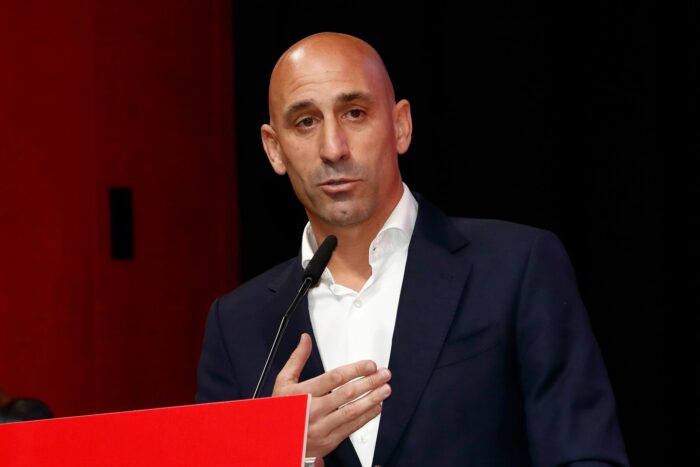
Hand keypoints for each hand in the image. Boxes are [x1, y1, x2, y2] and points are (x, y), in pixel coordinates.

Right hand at [273, 333, 391, 457]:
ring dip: (372, 399)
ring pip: (352, 411)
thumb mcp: (283, 382)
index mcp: (302, 393)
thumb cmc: (281, 409)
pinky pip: (352, 427)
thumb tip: (305, 340)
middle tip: (383, 374)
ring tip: (384, 389)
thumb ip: (297, 359)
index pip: (334, 378)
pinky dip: (366, 417)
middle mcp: (313, 410)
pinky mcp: (329, 440)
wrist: (275, 441)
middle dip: (369, 382)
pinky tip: (376, 407)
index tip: (369, 365)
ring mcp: (322, 427)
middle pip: (347, 394)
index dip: (355, 370)